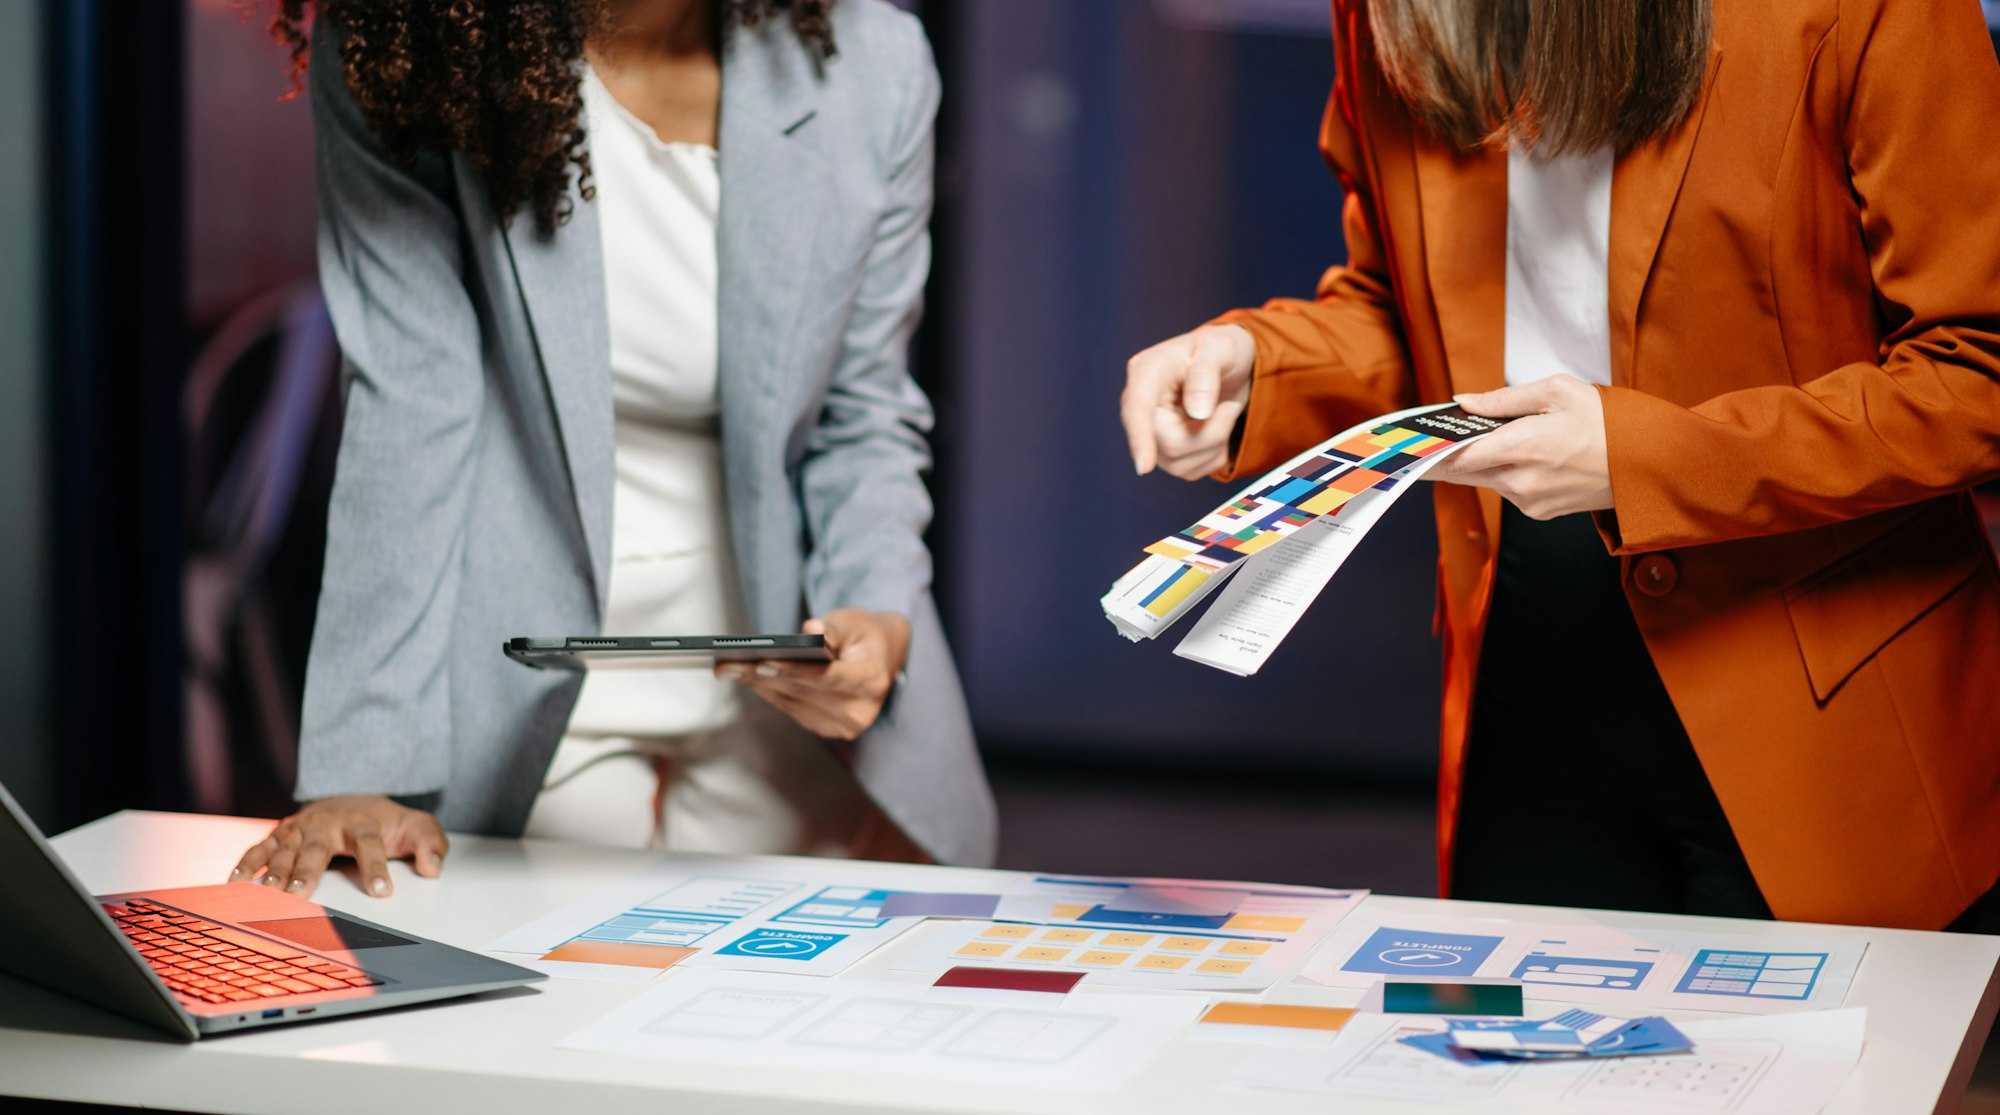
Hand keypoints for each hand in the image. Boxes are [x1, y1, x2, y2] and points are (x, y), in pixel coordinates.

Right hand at [229, 795, 447, 898]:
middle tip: (298, 894)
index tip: (382, 891)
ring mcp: (302, 828)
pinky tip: (236, 882)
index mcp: (363, 822)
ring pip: (287, 848)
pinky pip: (261, 847)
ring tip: (267, 891)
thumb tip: (433, 868)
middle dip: (307, 871)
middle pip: (317, 847)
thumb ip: (431, 844)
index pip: (370, 844)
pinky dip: (247, 863)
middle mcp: (328, 823)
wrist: (355, 798)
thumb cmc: (386, 822)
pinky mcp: (283, 834)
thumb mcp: (417, 827)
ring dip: (275, 869)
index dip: (375, 866)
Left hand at [717, 609, 910, 740]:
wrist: (882, 661)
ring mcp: (843, 725)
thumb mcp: (853, 623)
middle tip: (727, 665)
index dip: (795, 672)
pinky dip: (769, 692)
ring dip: (758, 685)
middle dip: (762, 676)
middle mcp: (859, 711)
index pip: (828, 678)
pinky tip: (747, 678)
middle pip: (802, 692)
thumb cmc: (865, 636)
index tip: (762, 663)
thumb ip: (832, 628)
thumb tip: (810, 631)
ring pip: (791, 703)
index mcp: (871, 681)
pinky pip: (791, 709)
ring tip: (728, 669)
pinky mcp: (828, 730)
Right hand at [1120, 323, 1255, 477]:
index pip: (1137, 409)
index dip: (1140, 438)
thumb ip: (1206, 374)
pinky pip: (1191, 471)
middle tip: (1230, 406)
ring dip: (1215, 442)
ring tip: (1223, 410)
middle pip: (1168, 444)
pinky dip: (1214, 454)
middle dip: (1210, 432)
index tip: (1143, 467)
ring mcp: (1151, 432)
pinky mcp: (1166, 452)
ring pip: (1179, 463)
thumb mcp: (1221, 347)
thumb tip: (1198, 413)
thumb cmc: (1222, 349)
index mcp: (1147, 372)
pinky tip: (1216, 427)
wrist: (1228, 363)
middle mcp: (1141, 405)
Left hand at [1426, 375, 1612, 519]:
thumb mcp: (1556, 391)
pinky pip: (1507, 490)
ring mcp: (1529, 501)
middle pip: (1463, 473)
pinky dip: (1501, 472)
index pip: (1457, 456)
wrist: (1648, 462)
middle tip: (1420, 443)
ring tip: (1469, 440)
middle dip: (1442, 457)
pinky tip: (1511, 454)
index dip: (1430, 449)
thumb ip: (1503, 399)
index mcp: (1523, 447)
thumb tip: (1463, 403)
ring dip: (1475, 463)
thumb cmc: (1606, 420)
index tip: (1408, 442)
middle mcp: (1521, 481)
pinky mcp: (1539, 511)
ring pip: (1484, 480)